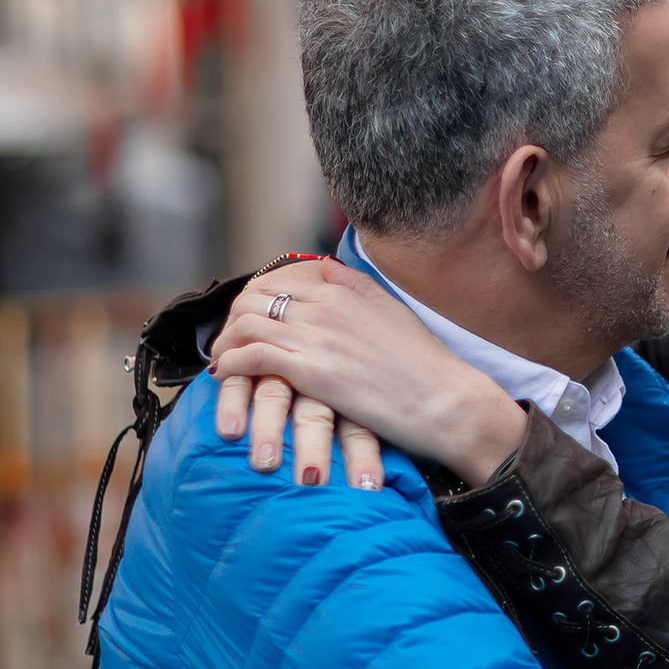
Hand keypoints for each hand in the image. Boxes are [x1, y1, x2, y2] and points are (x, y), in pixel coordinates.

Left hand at [210, 259, 526, 487]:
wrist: (445, 399)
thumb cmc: (424, 365)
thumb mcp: (390, 312)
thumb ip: (355, 289)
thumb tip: (325, 269)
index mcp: (344, 287)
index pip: (278, 279)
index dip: (253, 298)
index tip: (248, 319)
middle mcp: (326, 304)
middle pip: (253, 297)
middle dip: (232, 318)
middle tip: (229, 343)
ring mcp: (317, 335)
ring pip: (245, 323)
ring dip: (225, 343)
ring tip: (223, 362)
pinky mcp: (311, 369)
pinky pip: (250, 355)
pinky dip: (230, 363)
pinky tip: (227, 376)